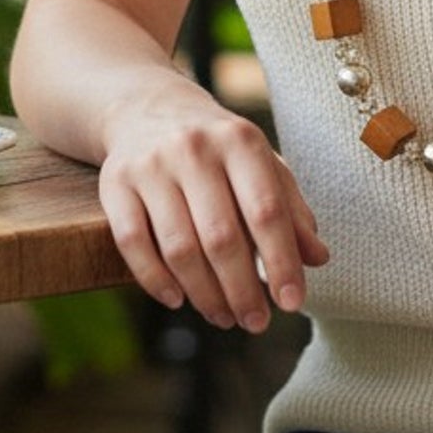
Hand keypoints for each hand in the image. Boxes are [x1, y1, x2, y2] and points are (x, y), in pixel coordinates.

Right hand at [97, 84, 328, 330]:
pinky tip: (178, 299)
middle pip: (221, 237)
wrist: (148, 108)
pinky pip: (132, 244)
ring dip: (204, 294)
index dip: (282, 261)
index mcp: (240, 140)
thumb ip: (291, 209)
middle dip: (242, 290)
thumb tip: (318, 258)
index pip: (266, 210)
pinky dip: (155, 280)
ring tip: (224, 317)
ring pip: (179, 247)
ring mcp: (150, 165)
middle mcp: (194, 148)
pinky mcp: (114, 183)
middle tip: (257, 323)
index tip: (292, 303)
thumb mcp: (260, 164)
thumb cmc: (217, 148)